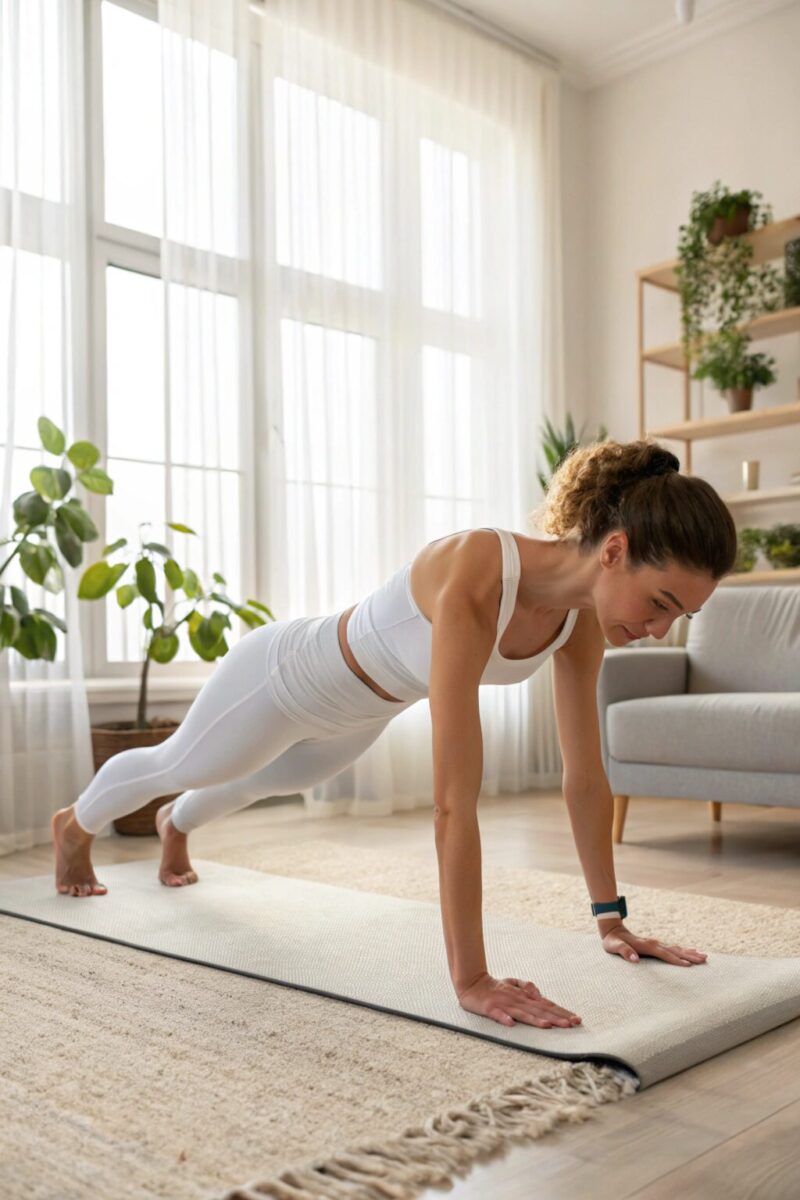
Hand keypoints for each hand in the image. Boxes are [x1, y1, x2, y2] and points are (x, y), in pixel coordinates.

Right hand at [456, 972, 581, 1028]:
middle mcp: (517, 1000)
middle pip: (539, 1010)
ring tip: (549, 1026)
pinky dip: (504, 1019)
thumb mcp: (513, 983)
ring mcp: (504, 1004)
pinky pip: (498, 1014)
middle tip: (572, 1024)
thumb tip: (539, 994)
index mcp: (524, 996)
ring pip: (522, 1013)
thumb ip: (528, 987)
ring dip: (535, 1020)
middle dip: (556, 1017)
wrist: (472, 983)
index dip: (561, 1011)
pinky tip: (511, 1024)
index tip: (576, 1019)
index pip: (546, 1004)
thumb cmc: (496, 987)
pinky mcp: (490, 1008)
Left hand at [600, 923, 707, 966]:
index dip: (676, 960)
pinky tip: (691, 952)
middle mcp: (654, 943)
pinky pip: (673, 948)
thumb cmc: (612, 941)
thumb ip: (624, 952)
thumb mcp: (614, 947)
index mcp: (647, 946)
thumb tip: (635, 959)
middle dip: (690, 955)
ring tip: (704, 956)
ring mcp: (656, 944)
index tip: (689, 965)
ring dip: (690, 953)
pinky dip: (684, 951)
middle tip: (704, 959)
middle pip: (675, 950)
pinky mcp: (656, 945)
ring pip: (676, 949)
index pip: (664, 954)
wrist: (613, 930)